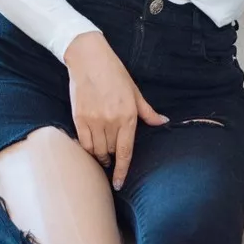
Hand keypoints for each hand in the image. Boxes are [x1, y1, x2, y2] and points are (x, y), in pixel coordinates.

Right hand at [63, 30, 168, 187]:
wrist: (89, 59)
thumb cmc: (115, 74)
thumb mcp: (135, 93)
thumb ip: (148, 112)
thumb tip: (163, 122)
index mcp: (128, 116)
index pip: (126, 152)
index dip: (122, 171)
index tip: (119, 184)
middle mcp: (111, 121)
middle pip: (112, 152)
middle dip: (113, 159)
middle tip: (112, 160)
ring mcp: (94, 120)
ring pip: (97, 151)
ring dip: (101, 156)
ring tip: (103, 155)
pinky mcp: (79, 118)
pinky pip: (84, 143)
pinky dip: (88, 149)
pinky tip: (92, 148)